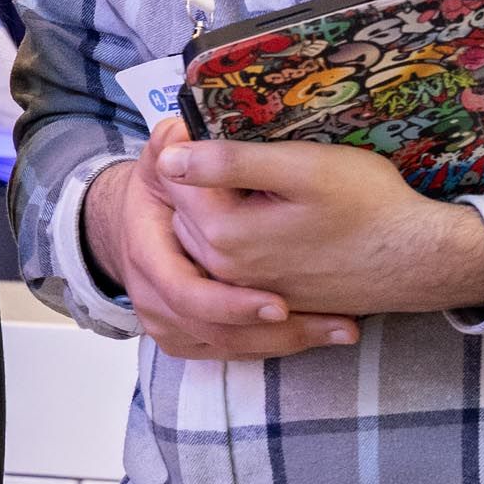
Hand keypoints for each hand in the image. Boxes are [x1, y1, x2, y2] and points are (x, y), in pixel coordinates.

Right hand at [84, 121, 355, 361]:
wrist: (140, 221)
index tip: (279, 305)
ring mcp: (167, 320)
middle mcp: (151, 297)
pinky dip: (273, 347)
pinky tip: (318, 335)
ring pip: (226, 348)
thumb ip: (171, 147)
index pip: (185, 291)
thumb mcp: (162, 163)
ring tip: (342, 330)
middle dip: (276, 334)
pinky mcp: (186, 335)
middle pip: (212, 331)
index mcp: (145, 254)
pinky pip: (229, 353)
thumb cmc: (160, 191)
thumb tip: (179, 130)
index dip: (229, 303)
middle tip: (336, 325)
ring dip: (285, 343)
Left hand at [156, 126, 483, 316]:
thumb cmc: (369, 206)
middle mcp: (224, 270)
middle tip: (232, 146)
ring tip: (254, 179)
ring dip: (216, 205)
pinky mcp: (270, 297)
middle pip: (185, 208)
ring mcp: (247, 289)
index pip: (174, 179)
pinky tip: (271, 213)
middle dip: (197, 177)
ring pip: (204, 234)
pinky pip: (233, 258)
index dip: (185, 142)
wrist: (422, 260)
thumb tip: (167, 159)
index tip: (206, 118)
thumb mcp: (302, 168)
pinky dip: (238, 232)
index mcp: (223, 234)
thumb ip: (230, 163)